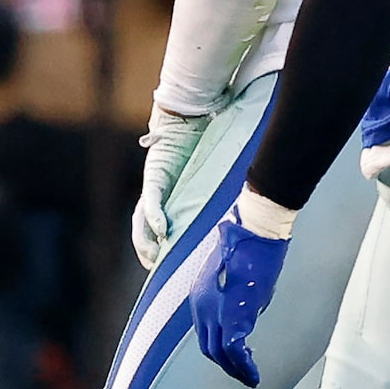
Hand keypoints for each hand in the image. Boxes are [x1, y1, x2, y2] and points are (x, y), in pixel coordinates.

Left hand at [132, 104, 211, 269]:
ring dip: (145, 240)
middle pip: (144, 230)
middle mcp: (157, 194)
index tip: (168, 271)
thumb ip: (217, 199)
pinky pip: (152, 199)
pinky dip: (155, 215)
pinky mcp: (155, 173)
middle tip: (158, 269)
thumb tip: (248, 215)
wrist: (188, 117)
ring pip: (141, 219)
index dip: (159, 250)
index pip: (158, 231)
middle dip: (148, 251)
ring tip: (155, 256)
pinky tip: (161, 231)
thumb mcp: (209, 181)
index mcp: (169, 198)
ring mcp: (154, 185)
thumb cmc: (202, 148)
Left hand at [192, 201, 291, 387]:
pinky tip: (253, 373)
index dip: (220, 350)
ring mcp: (215, 310)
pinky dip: (243, 364)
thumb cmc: (250, 245)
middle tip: (243, 375)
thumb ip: (239, 297)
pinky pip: (234, 348)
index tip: (235, 359)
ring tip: (250, 379)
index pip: (206, 332)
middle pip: (210, 347)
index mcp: (200, 296)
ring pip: (220, 352)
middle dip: (227, 365)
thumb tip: (249, 311)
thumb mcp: (238, 276)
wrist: (255, 229)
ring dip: (235, 368)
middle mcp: (201, 305)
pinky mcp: (233, 313)